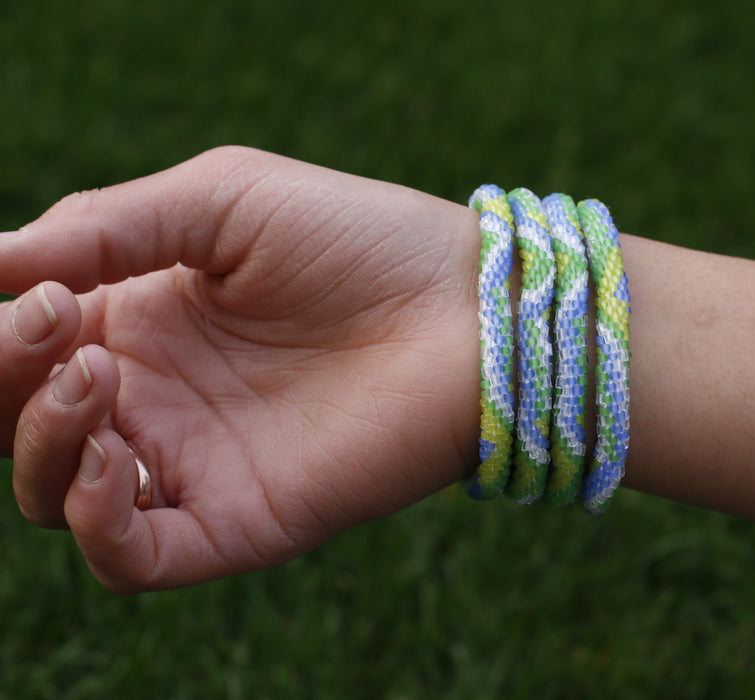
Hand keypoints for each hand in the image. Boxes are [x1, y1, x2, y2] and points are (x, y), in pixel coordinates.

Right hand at [0, 147, 479, 591]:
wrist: (468, 307)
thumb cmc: (360, 240)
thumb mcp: (221, 201)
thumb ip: (102, 227)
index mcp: (140, 319)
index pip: (20, 345)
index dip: (0, 326)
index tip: (22, 286)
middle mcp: (154, 398)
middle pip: (19, 420)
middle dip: (3, 376)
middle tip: (54, 325)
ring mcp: (193, 464)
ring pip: (56, 491)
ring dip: (42, 439)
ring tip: (97, 372)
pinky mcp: (239, 520)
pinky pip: (132, 557)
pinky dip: (94, 522)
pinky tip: (112, 460)